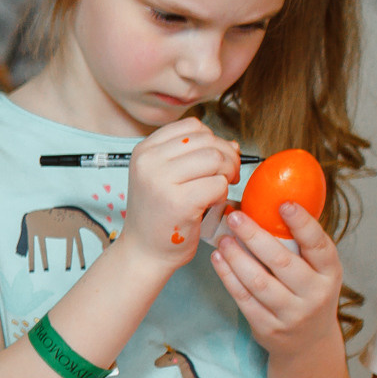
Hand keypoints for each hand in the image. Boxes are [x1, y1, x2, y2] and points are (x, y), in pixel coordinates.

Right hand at [120, 119, 237, 272]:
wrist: (144, 251)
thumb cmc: (160, 215)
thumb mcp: (166, 177)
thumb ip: (195, 155)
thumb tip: (233, 145)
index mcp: (145, 150)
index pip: (193, 126)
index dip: (212, 141)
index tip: (213, 162)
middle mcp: (149, 161)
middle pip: (208, 141)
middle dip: (226, 158)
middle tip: (225, 177)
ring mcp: (160, 180)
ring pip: (216, 159)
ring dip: (226, 175)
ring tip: (219, 190)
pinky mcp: (178, 202)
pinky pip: (217, 184)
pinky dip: (222, 194)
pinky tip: (210, 204)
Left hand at [211, 203, 344, 357]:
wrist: (308, 343)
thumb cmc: (308, 293)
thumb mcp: (317, 271)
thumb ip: (299, 246)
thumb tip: (268, 206)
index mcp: (330, 273)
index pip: (318, 245)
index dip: (302, 224)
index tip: (283, 203)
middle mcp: (314, 294)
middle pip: (281, 261)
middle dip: (255, 236)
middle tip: (235, 217)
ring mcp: (291, 313)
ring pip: (258, 281)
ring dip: (235, 257)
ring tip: (222, 238)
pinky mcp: (268, 327)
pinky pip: (243, 298)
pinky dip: (227, 276)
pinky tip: (218, 259)